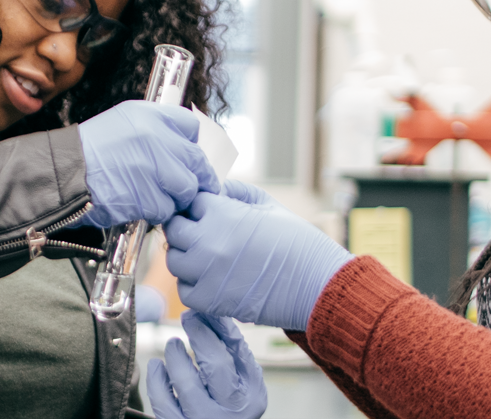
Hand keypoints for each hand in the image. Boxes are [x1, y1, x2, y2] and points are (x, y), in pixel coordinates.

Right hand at [76, 101, 220, 228]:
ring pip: (186, 188)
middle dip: (192, 177)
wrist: (62, 174)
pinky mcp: (148, 196)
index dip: (189, 145)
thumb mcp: (121, 123)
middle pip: (196, 160)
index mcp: (149, 115)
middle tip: (182, 187)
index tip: (185, 158)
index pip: (191, 127)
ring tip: (153, 196)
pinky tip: (139, 205)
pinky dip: (156, 212)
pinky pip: (167, 209)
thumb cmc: (88, 152)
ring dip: (174, 197)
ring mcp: (154, 166)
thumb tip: (178, 145)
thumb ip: (152, 130)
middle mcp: (156, 137)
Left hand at [147, 311, 266, 418]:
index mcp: (249, 397)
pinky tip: (158, 367)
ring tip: (173, 344)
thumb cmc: (233, 404)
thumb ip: (234, 350)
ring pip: (185, 384)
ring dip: (176, 356)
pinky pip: (162, 402)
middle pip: (214, 365)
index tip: (202, 311)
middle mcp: (229, 413)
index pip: (234, 352)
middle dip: (199, 334)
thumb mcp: (245, 382)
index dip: (215, 326)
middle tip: (189, 318)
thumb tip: (215, 314)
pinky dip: (156, 379)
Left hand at [163, 184, 352, 330]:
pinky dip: (194, 285)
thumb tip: (213, 190)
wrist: (316, 284)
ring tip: (211, 259)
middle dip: (188, 229)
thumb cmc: (298, 243)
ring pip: (174, 260)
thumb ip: (236, 192)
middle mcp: (207, 241)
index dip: (200, 207)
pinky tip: (214, 280)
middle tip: (206, 236)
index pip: (190, 201)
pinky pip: (184, 290)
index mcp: (222, 213)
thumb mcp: (268, 205)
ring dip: (188, 257)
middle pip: (175, 229)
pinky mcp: (209, 300)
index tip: (212, 214)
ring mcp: (205, 272)